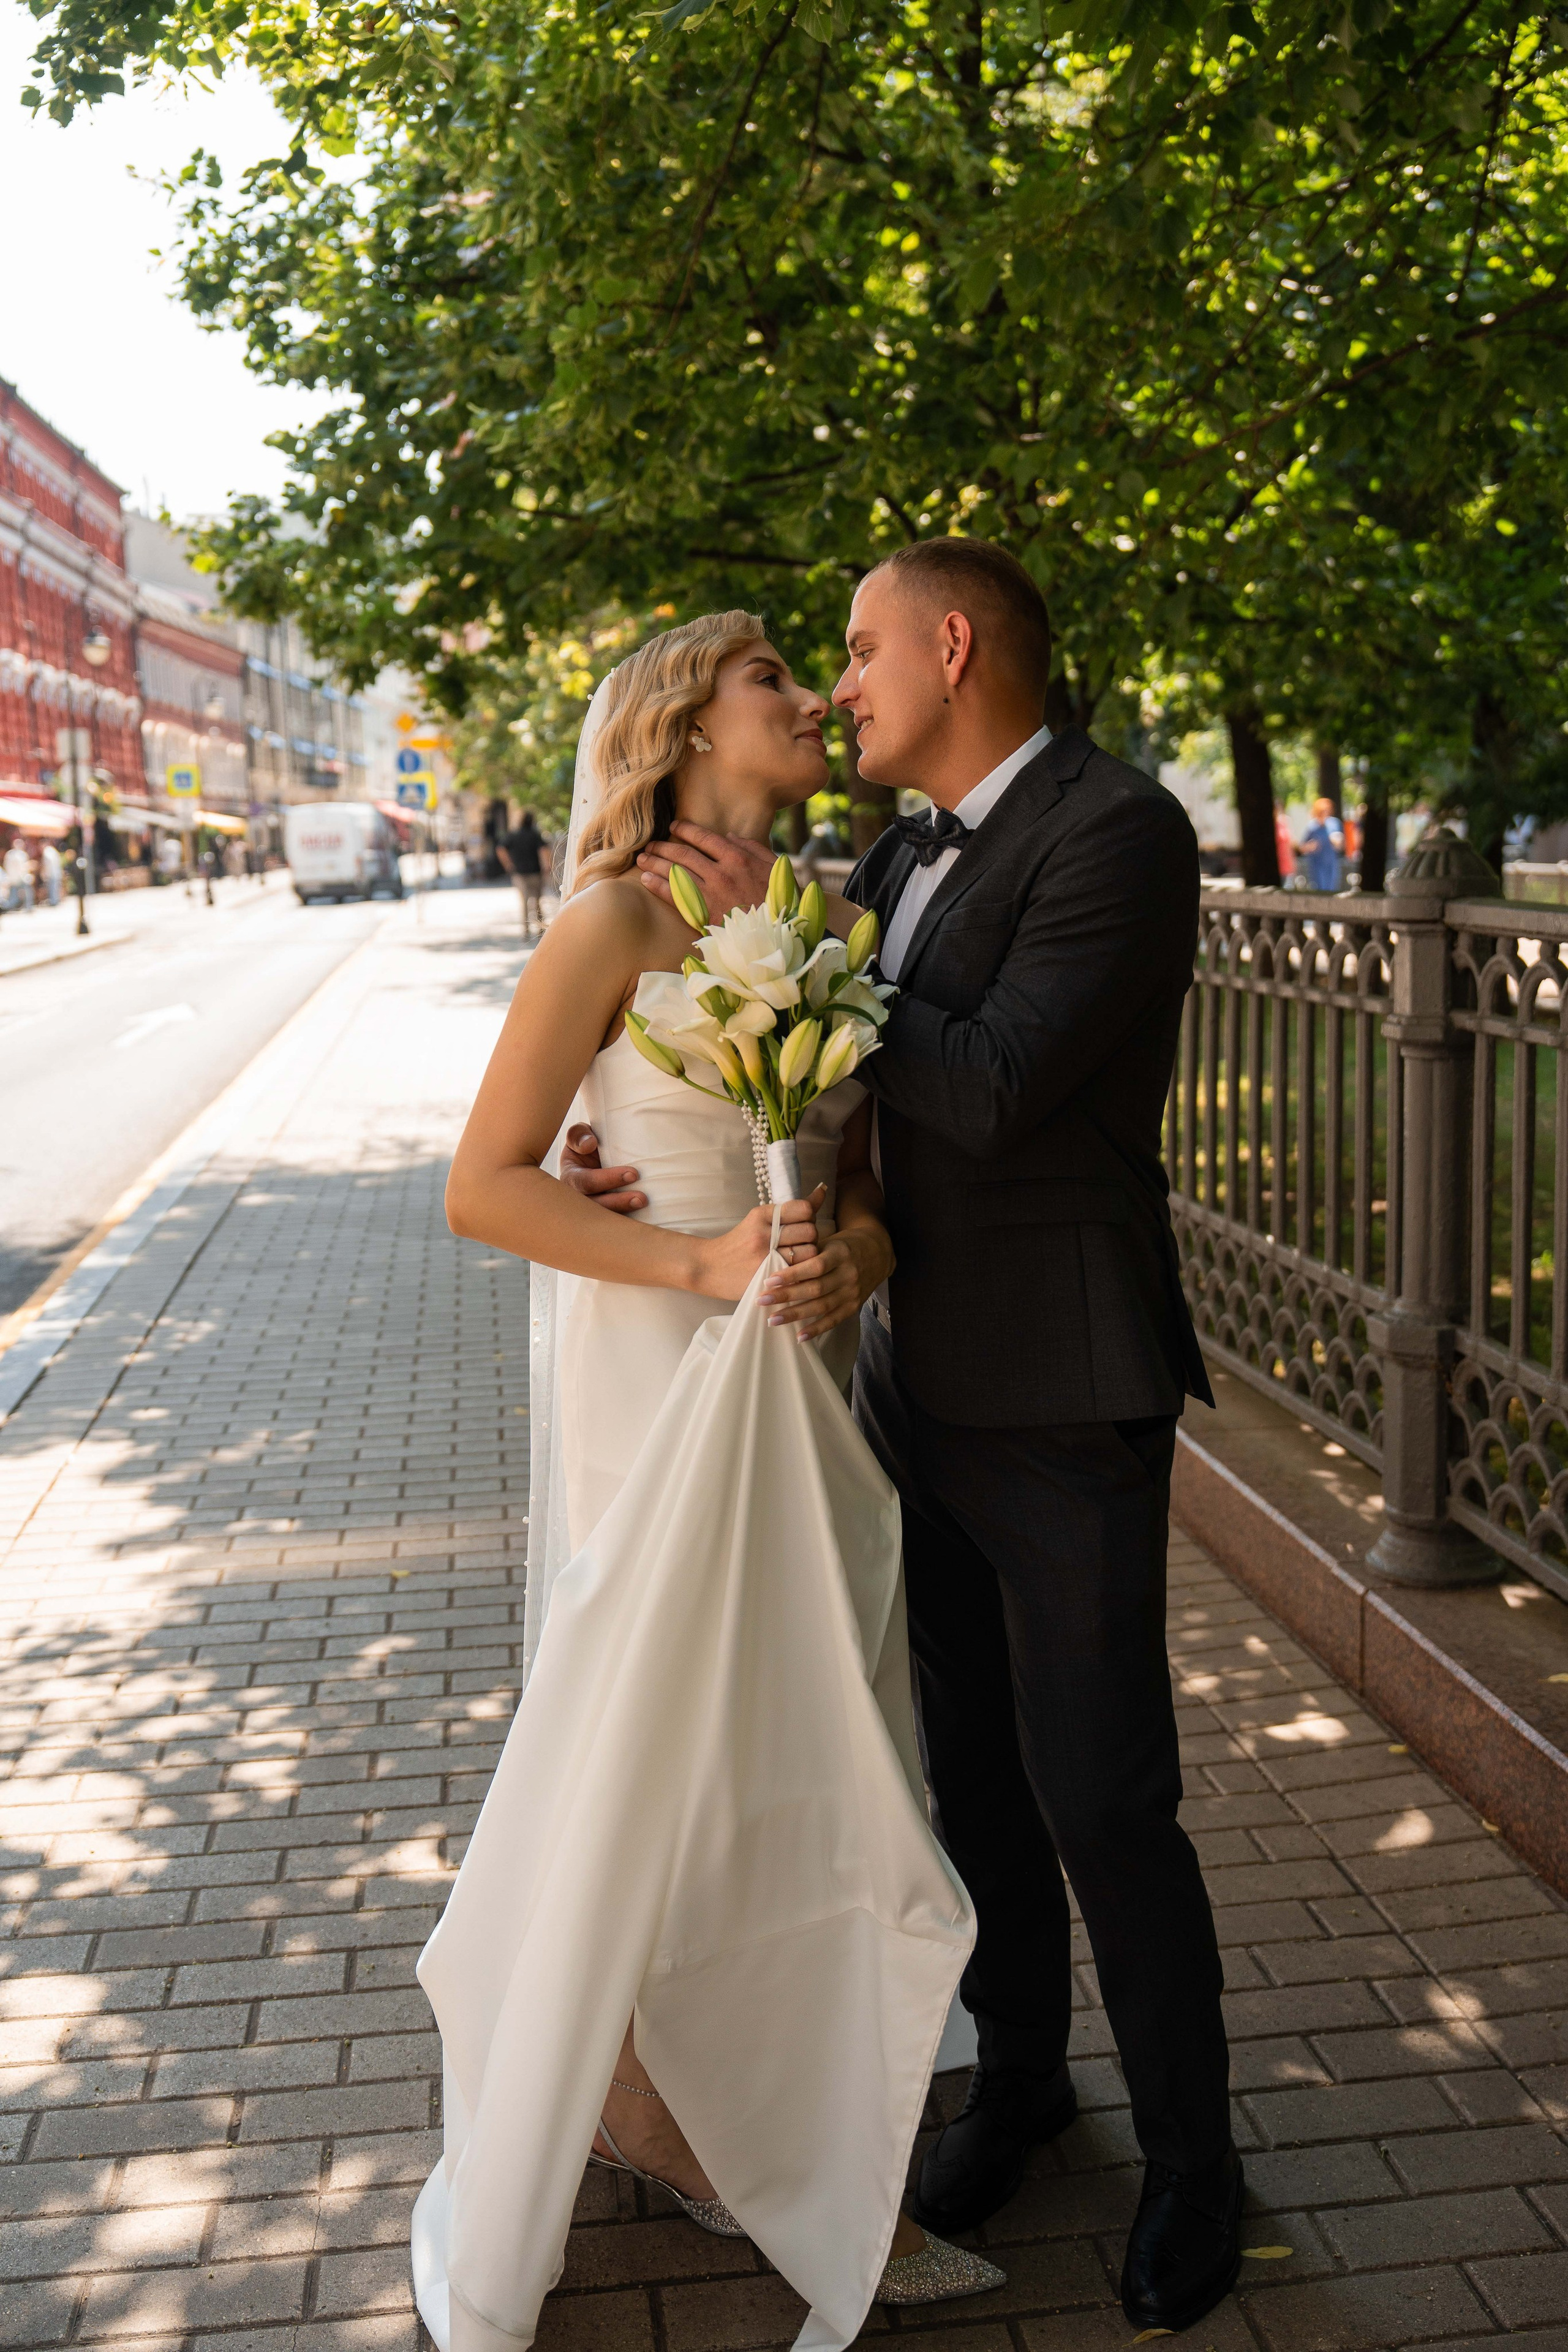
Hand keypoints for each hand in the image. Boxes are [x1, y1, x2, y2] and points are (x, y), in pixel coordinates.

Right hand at [559, 1123, 646, 1213]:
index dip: (607, 1179)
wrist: (598, 1158)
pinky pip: (615, 1223)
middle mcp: (579, 1198)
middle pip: (595, 1205)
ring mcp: (592, 1210)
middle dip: (618, 1203)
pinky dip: (628, 1222)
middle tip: (642, 1198)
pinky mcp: (605, 1216)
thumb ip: (578, 1135)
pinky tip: (645, 1219)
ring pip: (605, 1218)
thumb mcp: (579, 1135)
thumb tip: (590, 1144)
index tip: (633, 1174)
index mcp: (571, 1177)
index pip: (586, 1182)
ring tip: (644, 1204)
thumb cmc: (588, 1146)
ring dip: (625, 1212)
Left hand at [636, 821, 777, 921]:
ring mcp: (710, 894)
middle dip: (664, 846)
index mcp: (738, 859)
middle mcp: (720, 873)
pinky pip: (674, 896)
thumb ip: (753, 849)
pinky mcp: (702, 914)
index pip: (705, 838)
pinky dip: (658, 886)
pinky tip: (646, 880)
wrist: (776, 936)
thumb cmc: (778, 902)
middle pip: (684, 854)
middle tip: (650, 844)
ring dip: (656, 863)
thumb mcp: (775, 869)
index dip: (686, 830)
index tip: (674, 826)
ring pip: (675, 872)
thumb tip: (729, 836)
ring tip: (642, 858)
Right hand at [692, 1187, 826, 1300]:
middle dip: (811, 1238)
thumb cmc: (737, 1243)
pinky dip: (801, 1271)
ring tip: (796, 1259)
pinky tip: (792, 1271)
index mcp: (762, 1214)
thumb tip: (821, 1190)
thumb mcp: (759, 1221)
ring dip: (809, 1257)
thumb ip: (791, 1210)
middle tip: (800, 1244)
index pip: (804, 1209)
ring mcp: (766, 1255)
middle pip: (811, 1231)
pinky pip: (800, 1271)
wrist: (707, 1267)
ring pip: (810, 1252)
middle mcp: (764, 1232)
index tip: (801, 1224)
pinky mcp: (768, 1275)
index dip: (809, 1218)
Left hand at [760, 1222, 892, 1341]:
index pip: (814, 1266)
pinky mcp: (854, 1306)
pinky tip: (799, 1336)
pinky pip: (834, 1320)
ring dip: (796, 1315)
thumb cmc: (844, 1245)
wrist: (878, 1254)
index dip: (791, 1275)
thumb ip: (807, 1251)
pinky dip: (817, 1329)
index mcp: (840, 1253)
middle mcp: (848, 1274)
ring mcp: (852, 1292)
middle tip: (762, 1301)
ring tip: (772, 1320)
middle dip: (787, 1296)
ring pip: (822, 1306)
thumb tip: (775, 1260)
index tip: (768, 1281)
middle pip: (815, 1288)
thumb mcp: (829, 1240)